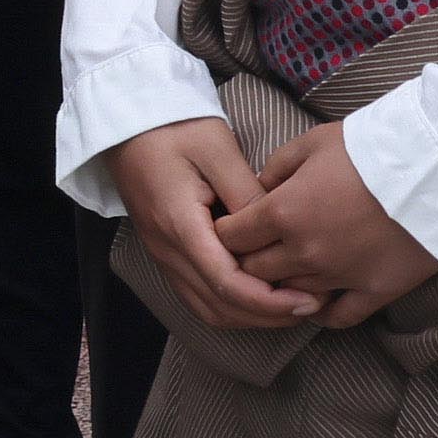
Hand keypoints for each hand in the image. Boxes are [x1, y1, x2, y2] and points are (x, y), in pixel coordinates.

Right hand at [106, 117, 309, 324]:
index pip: (226, 283)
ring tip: (290, 305)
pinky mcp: (166, 253)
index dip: (269, 301)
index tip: (307, 299)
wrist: (127, 122)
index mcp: (180, 225)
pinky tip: (260, 295)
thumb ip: (248, 194)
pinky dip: (231, 305)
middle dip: (267, 315)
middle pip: (219, 306)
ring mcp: (163, 255)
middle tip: (310, 306)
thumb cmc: (174, 127)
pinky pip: (198, 295)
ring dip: (250, 315)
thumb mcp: (218, 149)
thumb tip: (277, 233)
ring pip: (207, 308)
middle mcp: (167, 249)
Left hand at [223, 124, 437, 328]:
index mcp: (283, 211)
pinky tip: (314, 302)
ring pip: (289, 294)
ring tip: (286, 270)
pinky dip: (319, 313)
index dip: (225, 232)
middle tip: (254, 250)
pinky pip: (335, 317)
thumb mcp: (314, 142)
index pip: (231, 237)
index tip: (230, 228)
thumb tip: (256, 189)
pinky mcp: (373, 292)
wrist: (437, 168)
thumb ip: (276, 167)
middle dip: (247, 260)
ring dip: (282, 285)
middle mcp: (304, 251)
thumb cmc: (372, 147)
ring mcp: (339, 276)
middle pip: (253, 271)